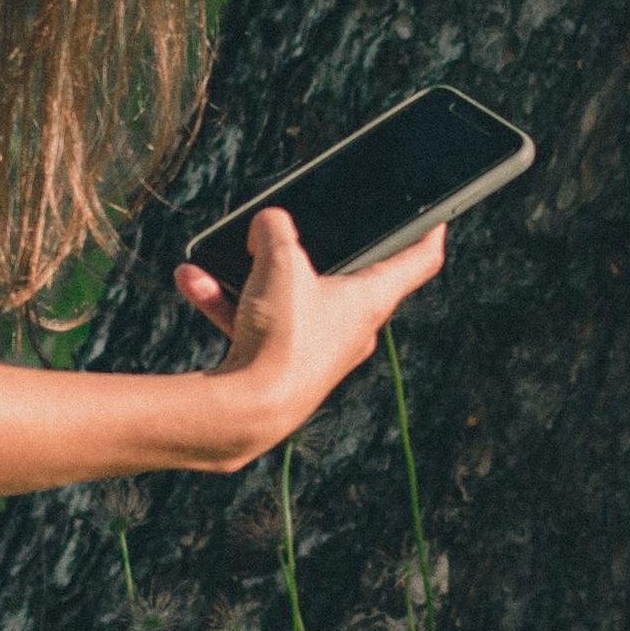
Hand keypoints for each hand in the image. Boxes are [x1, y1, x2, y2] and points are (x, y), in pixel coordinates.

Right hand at [172, 207, 446, 465]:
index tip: (435, 219)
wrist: (248, 412)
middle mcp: (350, 328)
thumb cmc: (283, 336)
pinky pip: (255, 321)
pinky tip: (194, 281)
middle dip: (309, 250)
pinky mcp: (280, 366)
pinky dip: (227, 302)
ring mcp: (315, 350)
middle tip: (297, 229)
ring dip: (249, 274)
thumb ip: (275, 228)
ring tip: (221, 255)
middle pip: (343, 275)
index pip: (417, 261)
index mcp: (370, 300)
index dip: (428, 232)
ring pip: (284, 297)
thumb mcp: (280, 261)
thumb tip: (267, 223)